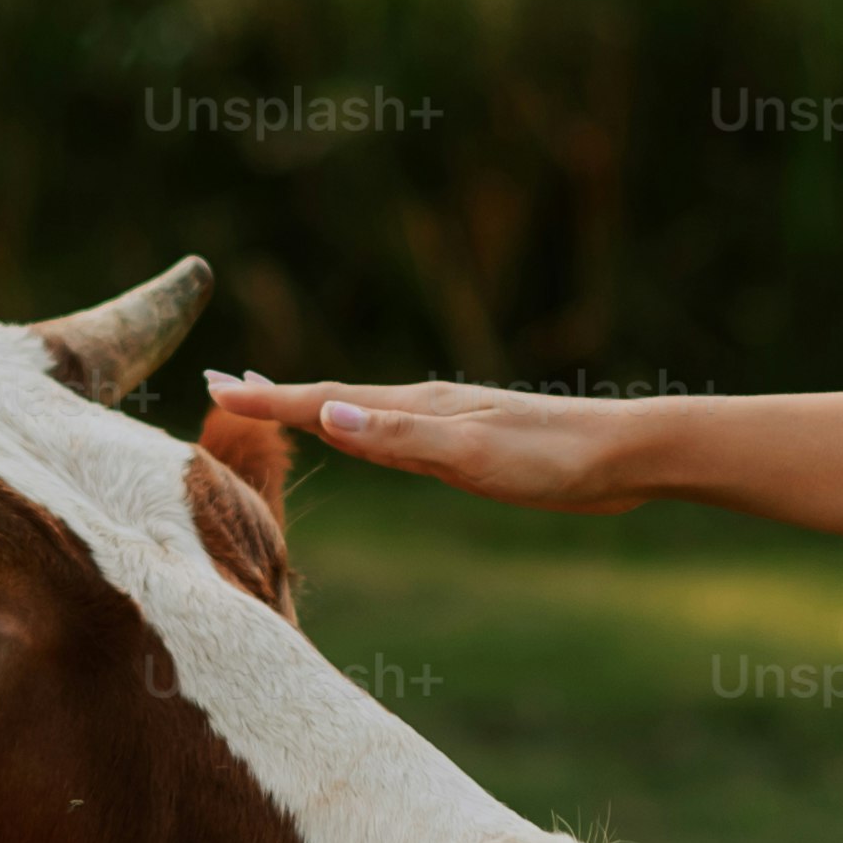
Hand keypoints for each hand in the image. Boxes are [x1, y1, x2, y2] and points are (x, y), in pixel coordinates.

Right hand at [200, 371, 649, 514]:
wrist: (628, 455)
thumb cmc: (553, 458)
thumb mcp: (470, 453)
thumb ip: (400, 437)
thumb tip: (327, 413)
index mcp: (418, 409)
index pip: (326, 401)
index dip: (269, 398)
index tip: (214, 386)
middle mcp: (427, 408)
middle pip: (337, 399)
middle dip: (280, 394)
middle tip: (225, 384)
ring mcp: (450, 424)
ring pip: (366, 414)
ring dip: (319, 407)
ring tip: (283, 402)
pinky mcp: (473, 445)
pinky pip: (397, 434)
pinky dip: (363, 428)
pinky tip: (369, 434)